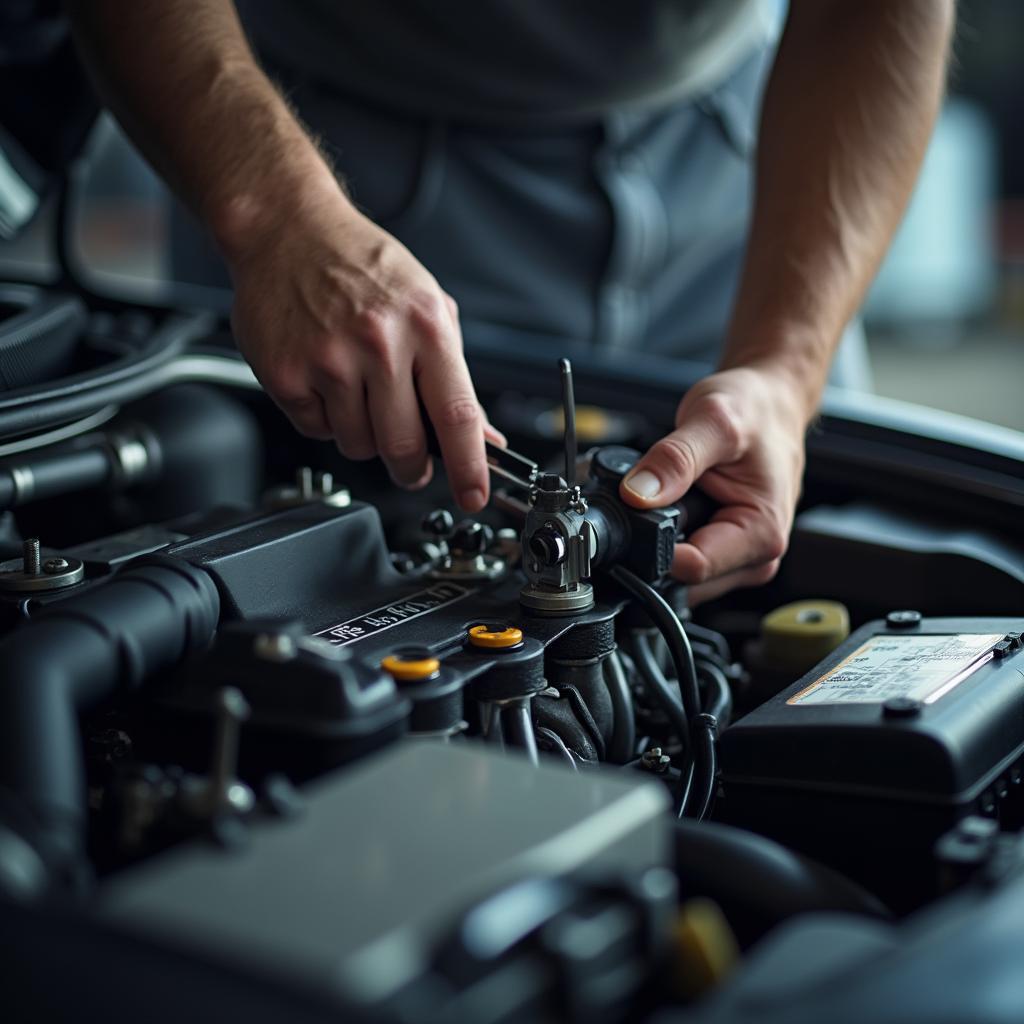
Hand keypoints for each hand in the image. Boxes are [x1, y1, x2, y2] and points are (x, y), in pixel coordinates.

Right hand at [227, 191, 497, 510]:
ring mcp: (328, 360)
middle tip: (411, 462)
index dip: (470, 466)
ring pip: (358, 445)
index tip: (475, 496)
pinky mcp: (285, 373)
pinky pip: (317, 429)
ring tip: (358, 389)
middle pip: (404, 446)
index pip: (458, 415)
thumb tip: (482, 436)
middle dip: (412, 468)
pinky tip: (325, 379)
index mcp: (425, 327)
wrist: (288, 228)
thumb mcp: (428, 308)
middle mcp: (379, 344)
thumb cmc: (363, 267)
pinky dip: (325, 417)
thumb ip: (456, 375)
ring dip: (364, 435)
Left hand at [618, 366, 807, 603]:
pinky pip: (678, 557)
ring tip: (672, 493)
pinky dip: (665, 533)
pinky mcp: (721, 551)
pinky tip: (674, 503)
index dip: (653, 545)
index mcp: (762, 533)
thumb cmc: (756, 410)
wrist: (770, 402)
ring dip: (660, 537)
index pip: (692, 568)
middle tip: (657, 494)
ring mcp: (737, 558)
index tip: (636, 513)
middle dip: (656, 541)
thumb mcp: (713, 421)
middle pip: (681, 576)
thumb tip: (636, 494)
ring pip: (675, 572)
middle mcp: (755, 556)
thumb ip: (675, 459)